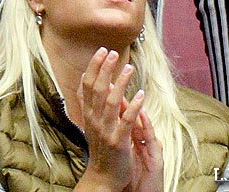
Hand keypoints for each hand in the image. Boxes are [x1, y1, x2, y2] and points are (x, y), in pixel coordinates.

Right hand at [78, 48, 160, 191]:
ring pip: (111, 102)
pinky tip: (141, 95)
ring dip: (120, 83)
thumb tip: (94, 80)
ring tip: (129, 68)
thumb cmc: (101, 148)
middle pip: (97, 89)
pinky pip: (126, 121)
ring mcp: (105, 130)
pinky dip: (133, 107)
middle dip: (105, 69)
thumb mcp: (92, 123)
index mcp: (88, 114)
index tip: (101, 51)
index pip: (87, 84)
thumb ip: (92, 103)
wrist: (103, 177)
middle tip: (113, 53)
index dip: (94, 66)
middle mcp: (94, 120)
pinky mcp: (118, 142)